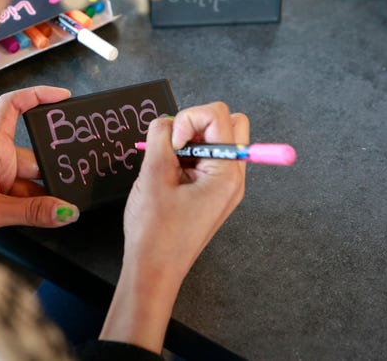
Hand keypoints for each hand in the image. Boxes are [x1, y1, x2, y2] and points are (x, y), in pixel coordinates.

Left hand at [0, 86, 79, 246]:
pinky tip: (39, 219)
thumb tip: (65, 210)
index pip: (14, 106)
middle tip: (68, 191)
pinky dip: (30, 208)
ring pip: (28, 181)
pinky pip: (19, 196)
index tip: (62, 98)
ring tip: (51, 213)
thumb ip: (30, 212)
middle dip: (50, 173)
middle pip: (32, 156)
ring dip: (40, 197)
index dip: (38, 95)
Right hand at [100, 102, 248, 352]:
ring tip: (167, 164)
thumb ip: (159, 137)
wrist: (153, 271)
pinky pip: (205, 160)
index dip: (187, 118)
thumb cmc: (155, 231)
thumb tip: (164, 122)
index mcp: (227, 172)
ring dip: (189, 141)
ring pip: (215, 140)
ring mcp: (223, 186)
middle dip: (196, 123)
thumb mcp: (154, 175)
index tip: (169, 143)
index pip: (217, 115)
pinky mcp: (211, 193)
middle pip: (228, 124)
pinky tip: (167, 175)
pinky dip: (185, 157)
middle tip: (173, 145)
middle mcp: (233, 177)